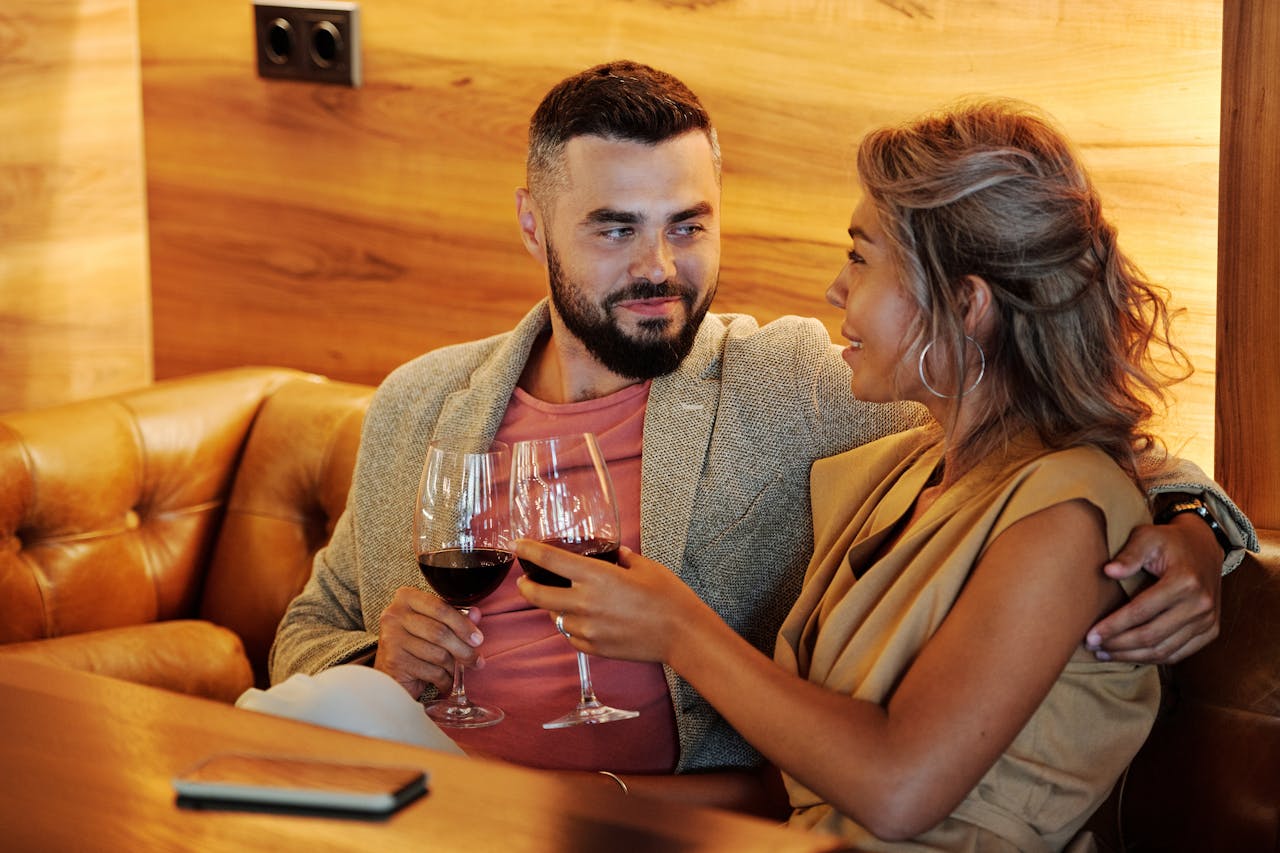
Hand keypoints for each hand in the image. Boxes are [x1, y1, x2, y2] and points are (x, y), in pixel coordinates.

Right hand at [373, 586, 485, 696]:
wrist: (388, 674)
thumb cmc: (414, 645)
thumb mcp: (434, 625)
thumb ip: (455, 617)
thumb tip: (476, 615)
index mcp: (406, 598)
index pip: (441, 607)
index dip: (463, 624)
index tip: (478, 639)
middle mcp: (394, 615)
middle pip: (440, 632)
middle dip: (464, 649)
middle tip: (476, 660)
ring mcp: (392, 638)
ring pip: (438, 654)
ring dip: (453, 666)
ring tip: (455, 671)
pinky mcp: (394, 662)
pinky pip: (431, 671)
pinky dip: (444, 679)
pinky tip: (445, 681)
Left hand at [513, 542, 707, 662]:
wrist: (682, 634)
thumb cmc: (668, 597)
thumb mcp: (645, 567)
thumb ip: (622, 558)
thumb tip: (614, 554)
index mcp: (596, 577)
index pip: (550, 560)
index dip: (529, 551)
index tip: (518, 545)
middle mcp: (585, 603)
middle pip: (537, 595)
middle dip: (526, 586)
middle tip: (524, 581)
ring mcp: (587, 629)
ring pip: (555, 618)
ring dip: (553, 608)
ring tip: (561, 601)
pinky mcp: (594, 648)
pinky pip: (571, 636)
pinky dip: (570, 627)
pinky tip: (580, 621)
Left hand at [1086, 514, 1221, 662]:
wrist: (1203, 548)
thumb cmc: (1169, 542)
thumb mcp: (1147, 537)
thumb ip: (1129, 554)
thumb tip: (1108, 571)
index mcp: (1185, 581)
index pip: (1141, 611)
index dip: (1113, 626)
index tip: (1090, 635)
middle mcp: (1200, 604)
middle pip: (1151, 636)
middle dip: (1118, 645)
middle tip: (1092, 646)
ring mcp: (1208, 620)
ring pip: (1164, 650)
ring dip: (1132, 656)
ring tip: (1105, 653)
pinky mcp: (1210, 631)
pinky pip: (1178, 654)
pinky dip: (1151, 658)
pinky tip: (1129, 655)